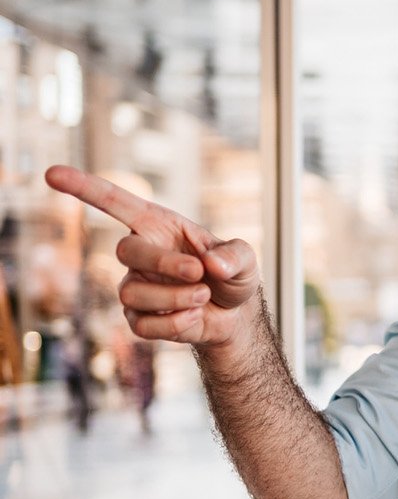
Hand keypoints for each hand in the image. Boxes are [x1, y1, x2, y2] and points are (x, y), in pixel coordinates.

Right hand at [45, 166, 260, 347]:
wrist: (235, 315)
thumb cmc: (232, 276)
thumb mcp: (245, 259)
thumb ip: (236, 254)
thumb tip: (213, 264)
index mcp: (159, 227)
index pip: (115, 202)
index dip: (84, 188)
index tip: (52, 174)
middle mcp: (140, 253)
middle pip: (125, 250)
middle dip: (164, 264)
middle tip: (199, 273)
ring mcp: (134, 285)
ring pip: (133, 292)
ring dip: (177, 297)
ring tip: (204, 297)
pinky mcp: (137, 318)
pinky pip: (142, 324)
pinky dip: (176, 323)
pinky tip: (194, 317)